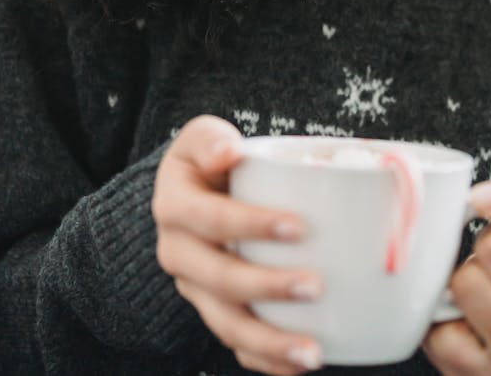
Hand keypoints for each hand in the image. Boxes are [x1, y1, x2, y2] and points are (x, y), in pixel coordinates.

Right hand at [152, 115, 323, 375]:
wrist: (194, 191)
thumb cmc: (210, 159)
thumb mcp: (202, 137)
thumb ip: (211, 139)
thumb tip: (228, 152)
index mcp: (174, 205)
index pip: (211, 218)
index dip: (251, 224)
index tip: (298, 227)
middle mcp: (178, 252)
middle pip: (219, 279)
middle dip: (267, 287)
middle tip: (316, 286)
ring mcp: (194, 288)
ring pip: (225, 323)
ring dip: (269, 340)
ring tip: (313, 352)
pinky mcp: (212, 310)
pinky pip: (234, 344)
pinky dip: (264, 360)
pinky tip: (296, 366)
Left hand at [422, 171, 490, 375]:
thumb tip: (480, 198)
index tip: (483, 203)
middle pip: (487, 252)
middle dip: (483, 248)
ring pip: (461, 286)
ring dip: (462, 281)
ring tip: (482, 290)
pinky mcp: (471, 375)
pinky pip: (434, 330)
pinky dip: (439, 320)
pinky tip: (462, 319)